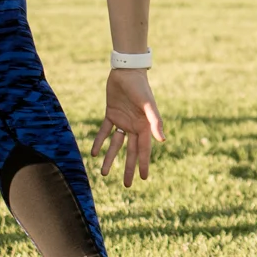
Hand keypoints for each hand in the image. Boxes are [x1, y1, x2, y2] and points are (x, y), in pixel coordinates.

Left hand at [93, 67, 166, 186]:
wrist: (127, 71)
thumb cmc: (140, 87)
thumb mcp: (148, 105)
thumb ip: (155, 122)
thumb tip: (162, 140)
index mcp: (145, 126)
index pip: (144, 149)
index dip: (144, 164)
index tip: (143, 178)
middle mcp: (134, 126)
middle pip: (131, 151)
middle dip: (129, 168)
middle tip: (127, 184)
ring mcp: (122, 121)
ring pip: (116, 145)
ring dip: (111, 158)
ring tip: (104, 173)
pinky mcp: (111, 114)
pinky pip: (105, 131)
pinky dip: (100, 142)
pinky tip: (94, 153)